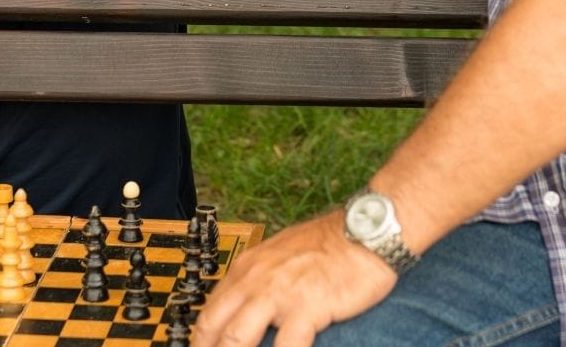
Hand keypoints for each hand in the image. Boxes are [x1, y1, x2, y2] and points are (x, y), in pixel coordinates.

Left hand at [193, 210, 396, 346]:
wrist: (364, 230)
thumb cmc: (330, 244)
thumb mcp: (282, 254)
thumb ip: (261, 279)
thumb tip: (247, 307)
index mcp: (248, 267)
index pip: (209, 311)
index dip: (201, 340)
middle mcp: (255, 279)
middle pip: (213, 327)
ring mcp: (278, 294)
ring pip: (236, 339)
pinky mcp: (306, 307)